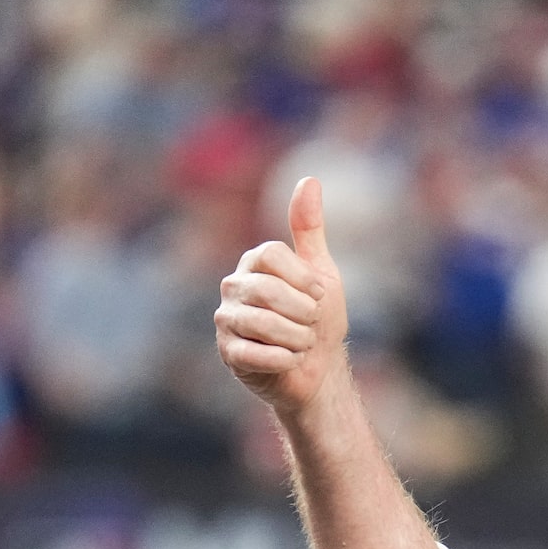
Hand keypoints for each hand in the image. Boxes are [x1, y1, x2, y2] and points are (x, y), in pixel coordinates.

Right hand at [217, 176, 351, 417]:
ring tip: (303, 344)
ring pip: (263, 324)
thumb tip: (309, 179)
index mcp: (254, 262)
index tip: (319, 296)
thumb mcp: (321, 270)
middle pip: (268, 291)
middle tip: (312, 325)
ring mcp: (227, 320)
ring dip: (297, 338)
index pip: (271, 255)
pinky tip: (291, 361)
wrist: (317, 369)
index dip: (302, 278)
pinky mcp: (228, 353)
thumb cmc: (319, 318)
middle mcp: (234, 287)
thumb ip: (309, 229)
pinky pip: (255, 354)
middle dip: (303, 314)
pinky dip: (284, 360)